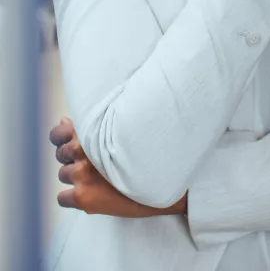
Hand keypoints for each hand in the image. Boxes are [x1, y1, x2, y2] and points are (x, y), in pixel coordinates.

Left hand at [49, 118, 185, 217]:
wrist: (164, 179)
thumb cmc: (146, 149)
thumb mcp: (121, 130)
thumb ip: (92, 125)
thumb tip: (64, 120)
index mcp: (93, 132)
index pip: (58, 133)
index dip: (61, 138)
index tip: (71, 142)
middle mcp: (83, 151)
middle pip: (61, 155)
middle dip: (72, 158)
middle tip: (92, 163)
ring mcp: (82, 175)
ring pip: (63, 175)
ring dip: (76, 177)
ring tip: (98, 178)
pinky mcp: (83, 197)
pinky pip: (63, 198)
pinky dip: (73, 197)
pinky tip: (92, 193)